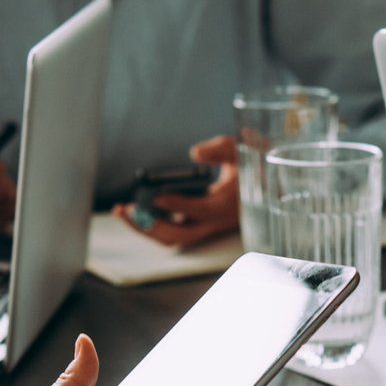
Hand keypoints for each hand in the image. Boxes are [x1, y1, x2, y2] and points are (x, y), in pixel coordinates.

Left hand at [115, 135, 239, 248]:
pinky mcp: (195, 224)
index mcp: (226, 204)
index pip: (199, 210)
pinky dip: (150, 224)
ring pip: (171, 237)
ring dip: (145, 228)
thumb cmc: (250, 164)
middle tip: (126, 210)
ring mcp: (203, 226)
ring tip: (123, 212)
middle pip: (178, 235)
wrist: (263, 183)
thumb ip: (220, 149)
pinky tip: (135, 210)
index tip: (155, 195)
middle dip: (149, 225)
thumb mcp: (240, 148)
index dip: (176, 205)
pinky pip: (170, 231)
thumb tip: (195, 152)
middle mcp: (213, 221)